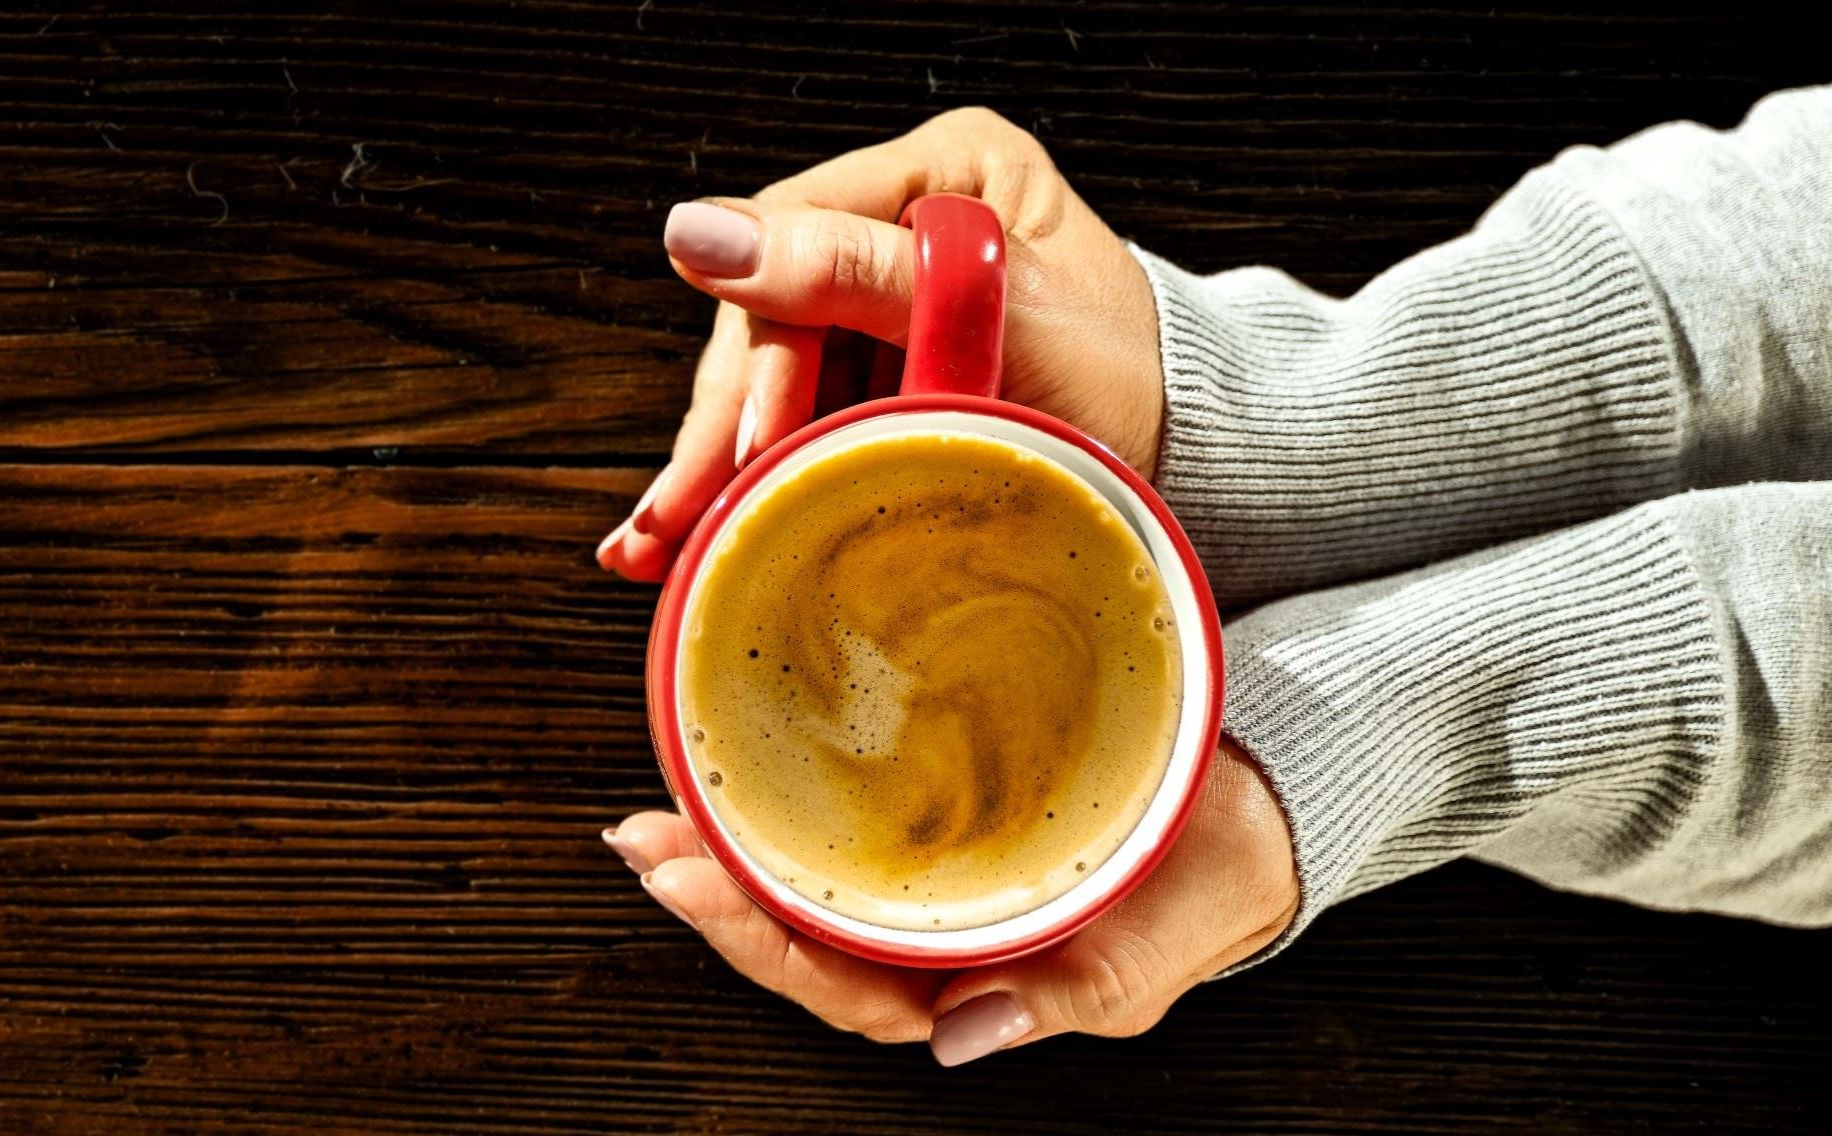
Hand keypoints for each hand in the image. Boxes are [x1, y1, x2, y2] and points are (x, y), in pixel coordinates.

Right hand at [598, 108, 1165, 581]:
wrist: (1207, 469)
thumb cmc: (1140, 387)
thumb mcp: (1003, 323)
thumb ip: (854, 273)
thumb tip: (698, 233)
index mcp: (944, 172)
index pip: (795, 245)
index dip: (759, 355)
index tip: (747, 447)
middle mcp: (903, 224)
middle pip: (769, 318)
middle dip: (724, 429)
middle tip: (677, 521)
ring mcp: (888, 302)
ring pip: (769, 378)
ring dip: (716, 467)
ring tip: (662, 547)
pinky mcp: (883, 372)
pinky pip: (797, 418)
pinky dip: (751, 478)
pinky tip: (693, 528)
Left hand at [602, 744, 1295, 1064]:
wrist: (1258, 802)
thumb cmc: (1206, 879)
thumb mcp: (1156, 946)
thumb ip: (1074, 993)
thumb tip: (964, 1042)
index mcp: (972, 987)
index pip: (841, 986)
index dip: (764, 946)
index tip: (700, 893)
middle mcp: (931, 944)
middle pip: (799, 936)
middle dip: (712, 897)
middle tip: (643, 843)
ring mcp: (925, 887)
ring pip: (804, 882)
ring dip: (723, 852)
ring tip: (650, 818)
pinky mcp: (932, 819)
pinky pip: (837, 821)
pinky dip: (775, 799)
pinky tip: (720, 770)